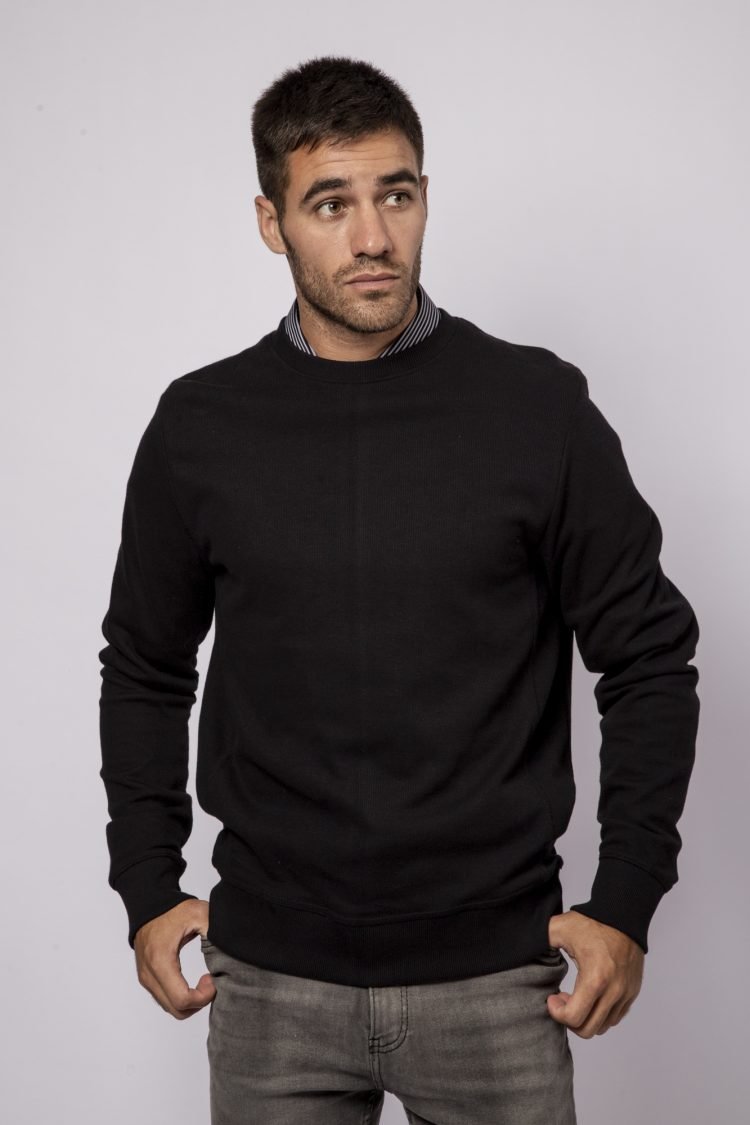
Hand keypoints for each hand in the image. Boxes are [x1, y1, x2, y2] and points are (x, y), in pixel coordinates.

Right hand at [134, 899, 215, 1019]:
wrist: (148, 904)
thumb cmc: (173, 909)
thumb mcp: (199, 913)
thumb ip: (215, 930)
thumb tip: (232, 946)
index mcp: (161, 961)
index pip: (182, 999)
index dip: (203, 997)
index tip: (213, 979)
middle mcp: (150, 975)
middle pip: (177, 1010)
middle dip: (199, 1002)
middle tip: (211, 982)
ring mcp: (146, 979)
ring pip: (170, 1008)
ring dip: (191, 1002)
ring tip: (204, 982)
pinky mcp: (146, 979)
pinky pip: (165, 1000)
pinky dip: (181, 998)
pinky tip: (193, 983)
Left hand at [546, 910, 643, 1037]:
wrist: (623, 915)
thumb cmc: (592, 922)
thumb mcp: (560, 928)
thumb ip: (540, 939)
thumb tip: (523, 945)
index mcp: (595, 978)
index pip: (574, 1018)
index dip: (557, 1013)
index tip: (552, 998)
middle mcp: (614, 991)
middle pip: (588, 1029)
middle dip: (570, 1020)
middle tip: (562, 1001)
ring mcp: (625, 994)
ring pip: (603, 1026)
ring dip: (586, 1018)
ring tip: (576, 998)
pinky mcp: (632, 993)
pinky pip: (615, 1017)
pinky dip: (600, 1014)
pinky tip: (590, 996)